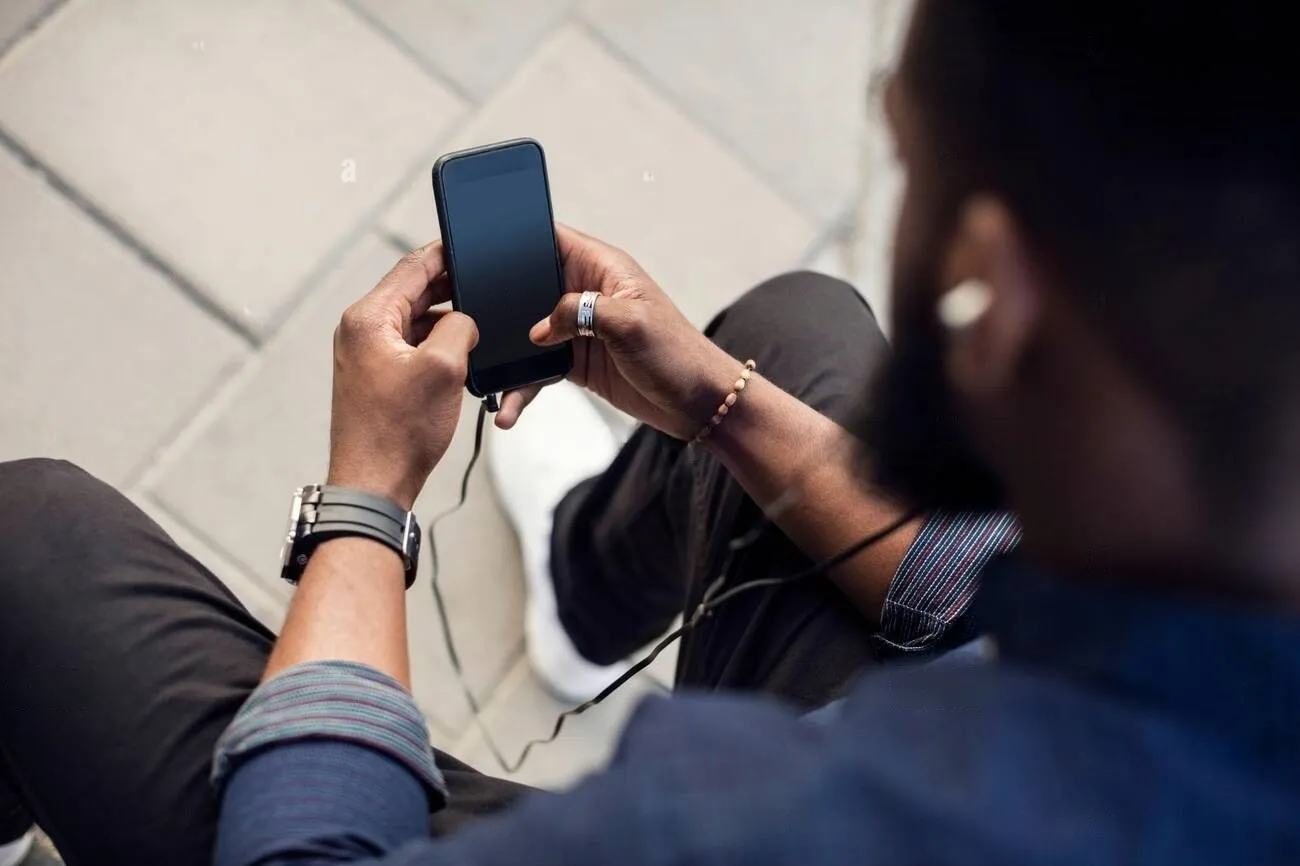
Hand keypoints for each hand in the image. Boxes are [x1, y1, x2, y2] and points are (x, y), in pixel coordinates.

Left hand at [326, 242, 477, 509]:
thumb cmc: (398, 433)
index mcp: (369, 318)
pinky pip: (410, 346)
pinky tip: (459, 360)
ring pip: (414, 321)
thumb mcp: (445, 367)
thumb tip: (464, 318)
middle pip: (412, 292)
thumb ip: (459, 326)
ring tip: (476, 333)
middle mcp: (360, 330)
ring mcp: (365, 353)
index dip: (445, 253)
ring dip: (445, 324)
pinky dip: (435, 347)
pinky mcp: (375, 375)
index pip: (411, 267)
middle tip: (484, 289)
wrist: (375, 483)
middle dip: (450, 290)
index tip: (470, 244)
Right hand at [497, 226, 740, 439]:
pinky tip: (509, 407)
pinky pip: (538, 369)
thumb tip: (539, 329)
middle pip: (527, 285)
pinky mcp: (577, 361)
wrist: (698, 403)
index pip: (550, 237)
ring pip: (527, 332)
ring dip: (507, 353)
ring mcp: (579, 328)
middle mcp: (585, 292)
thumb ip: (580, 312)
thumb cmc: (677, 353)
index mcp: (601, 267)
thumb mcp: (630, 322)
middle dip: (497, 300)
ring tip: (482, 373)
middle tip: (464, 315)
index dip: (516, 237)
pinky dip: (523, 386)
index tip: (479, 247)